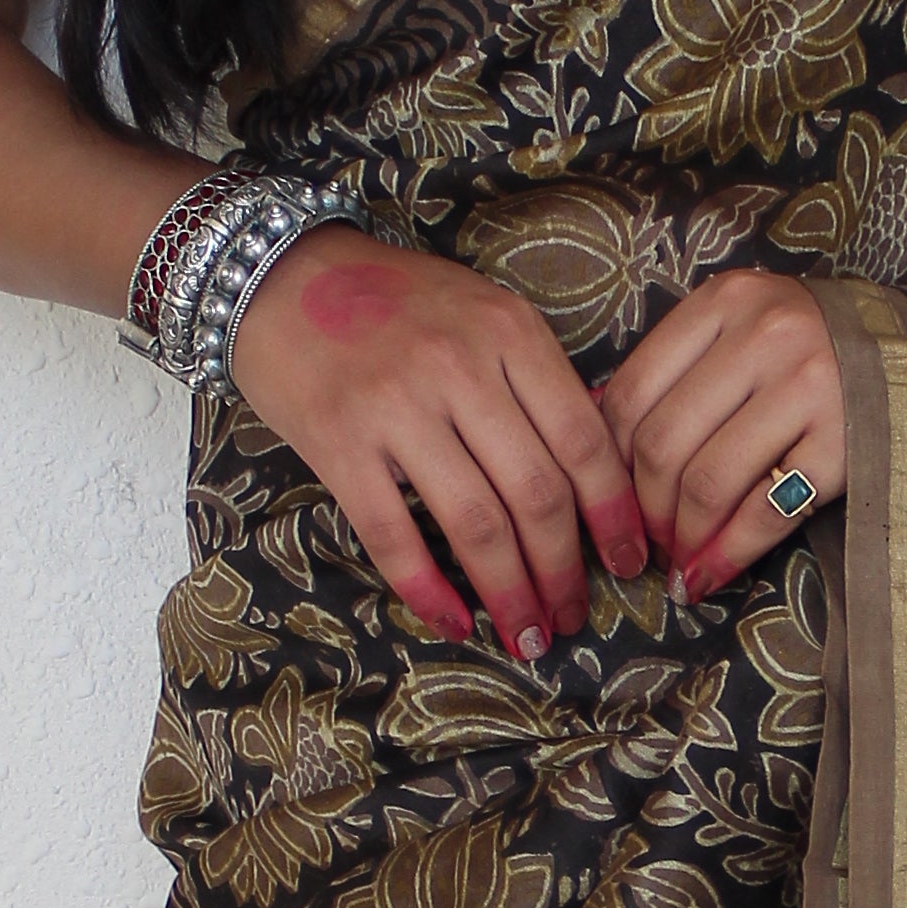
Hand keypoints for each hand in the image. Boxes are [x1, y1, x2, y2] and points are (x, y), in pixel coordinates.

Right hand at [227, 230, 650, 655]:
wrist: (278, 274)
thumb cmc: (392, 300)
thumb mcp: (481, 311)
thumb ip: (534, 378)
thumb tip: (597, 466)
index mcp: (508, 332)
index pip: (584, 441)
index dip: (614, 515)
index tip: (628, 562)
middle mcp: (458, 368)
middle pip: (537, 494)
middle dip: (565, 572)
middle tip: (574, 616)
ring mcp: (395, 408)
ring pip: (477, 524)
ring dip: (510, 592)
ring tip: (526, 633)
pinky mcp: (337, 444)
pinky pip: (393, 535)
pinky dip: (429, 590)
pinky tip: (454, 621)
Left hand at [597, 270, 847, 596]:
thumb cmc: (810, 350)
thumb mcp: (741, 332)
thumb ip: (676, 372)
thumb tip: (593, 442)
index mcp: (725, 302)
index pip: (631, 392)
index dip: (607, 462)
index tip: (610, 501)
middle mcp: (766, 335)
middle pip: (663, 442)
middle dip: (644, 509)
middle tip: (647, 543)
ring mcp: (811, 386)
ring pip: (709, 480)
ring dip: (683, 538)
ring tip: (680, 562)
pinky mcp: (846, 441)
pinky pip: (768, 510)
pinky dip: (729, 553)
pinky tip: (712, 576)